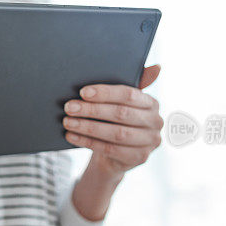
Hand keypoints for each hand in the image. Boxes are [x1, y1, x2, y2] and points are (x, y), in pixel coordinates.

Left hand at [63, 65, 162, 179]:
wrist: (115, 155)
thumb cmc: (115, 121)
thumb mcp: (121, 102)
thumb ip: (131, 85)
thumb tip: (157, 67)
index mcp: (152, 103)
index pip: (129, 95)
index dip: (105, 93)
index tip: (82, 92)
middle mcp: (156, 122)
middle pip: (121, 114)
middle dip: (92, 110)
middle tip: (69, 107)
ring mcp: (150, 142)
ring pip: (115, 133)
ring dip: (88, 127)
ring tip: (67, 122)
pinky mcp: (139, 158)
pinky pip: (110, 149)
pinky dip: (88, 142)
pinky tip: (71, 136)